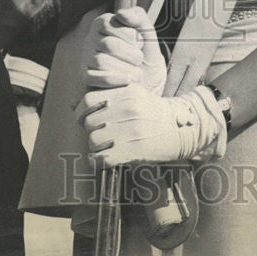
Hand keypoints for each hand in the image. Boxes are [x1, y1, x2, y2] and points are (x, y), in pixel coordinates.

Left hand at [75, 85, 226, 167]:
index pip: (89, 99)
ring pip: (94, 140)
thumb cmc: (157, 114)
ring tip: (105, 147)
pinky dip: (98, 162)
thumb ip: (109, 97)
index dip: (81, 111)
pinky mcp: (133, 150)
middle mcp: (127, 110)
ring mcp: (130, 130)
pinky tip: (105, 159)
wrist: (183, 130)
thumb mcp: (136, 96)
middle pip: (90, 122)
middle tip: (100, 135)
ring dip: (95, 147)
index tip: (84, 119)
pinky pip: (102, 159)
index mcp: (127, 93)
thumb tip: (74, 104)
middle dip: (91, 131)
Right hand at [82, 8, 165, 93]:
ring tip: (137, 73)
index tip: (139, 44)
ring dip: (126, 69)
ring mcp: (87, 59)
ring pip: (101, 61)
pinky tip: (127, 81)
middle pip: (108, 44)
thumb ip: (138, 17)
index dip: (129, 35)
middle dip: (131, 54)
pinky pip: (93, 78)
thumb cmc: (146, 56)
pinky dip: (114, 80)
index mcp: (103, 24)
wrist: (149, 83)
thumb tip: (121, 14)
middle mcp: (91, 40)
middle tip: (139, 61)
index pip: (109, 24)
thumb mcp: (148, 34)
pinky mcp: (86, 78)